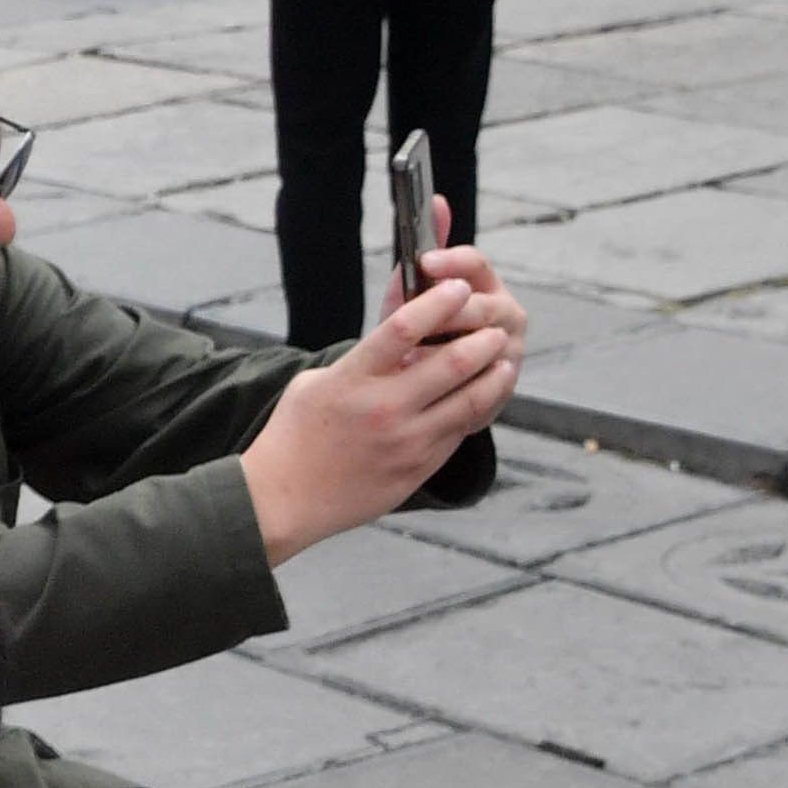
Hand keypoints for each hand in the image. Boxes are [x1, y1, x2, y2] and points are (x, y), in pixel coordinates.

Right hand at [240, 210, 524, 564]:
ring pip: (471, 399)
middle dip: (481, 338)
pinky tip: (482, 396)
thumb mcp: (314, 385)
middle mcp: (384, 408)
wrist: (283, 499)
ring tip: (503, 360)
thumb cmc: (293, 435)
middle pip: (454, 361)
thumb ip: (358, 362)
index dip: (438, 301)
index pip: (404, 328)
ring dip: (494, 375)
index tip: (458, 287)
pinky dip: (476, 409)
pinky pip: (460, 431)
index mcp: (352, 380)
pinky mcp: (419, 467)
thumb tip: (396, 339)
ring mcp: (406, 441)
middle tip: (494, 326)